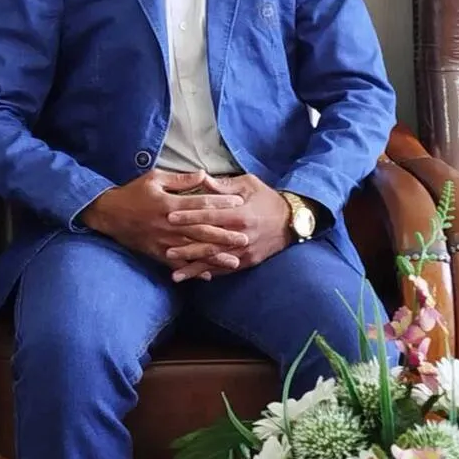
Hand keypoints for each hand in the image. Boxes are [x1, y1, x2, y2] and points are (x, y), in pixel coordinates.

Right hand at [80, 169, 247, 274]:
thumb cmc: (133, 193)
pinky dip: (193, 270)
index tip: (240, 204)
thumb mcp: (155, 178)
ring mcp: (164, 242)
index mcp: (170, 205)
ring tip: (234, 262)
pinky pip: (178, 264)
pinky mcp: (157, 254)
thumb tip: (203, 174)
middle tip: (245, 239)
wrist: (109, 215)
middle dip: (225, 236)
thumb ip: (180, 179)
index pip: (201, 204)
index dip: (221, 204)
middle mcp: (169, 226)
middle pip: (202, 231)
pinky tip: (208, 275)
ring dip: (215, 257)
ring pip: (194, 251)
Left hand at [165, 175, 291, 281]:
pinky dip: (210, 274)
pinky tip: (195, 279)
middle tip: (165, 249)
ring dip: (194, 268)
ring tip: (175, 273)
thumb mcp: (249, 184)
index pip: (209, 215)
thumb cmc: (268, 199)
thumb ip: (224, 185)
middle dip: (186, 247)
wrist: (293, 221)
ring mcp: (245, 251)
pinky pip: (226, 269)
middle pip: (209, 242)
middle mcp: (242, 235)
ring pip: (215, 260)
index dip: (188, 216)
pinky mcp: (248, 262)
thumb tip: (201, 179)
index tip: (169, 217)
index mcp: (240, 214)